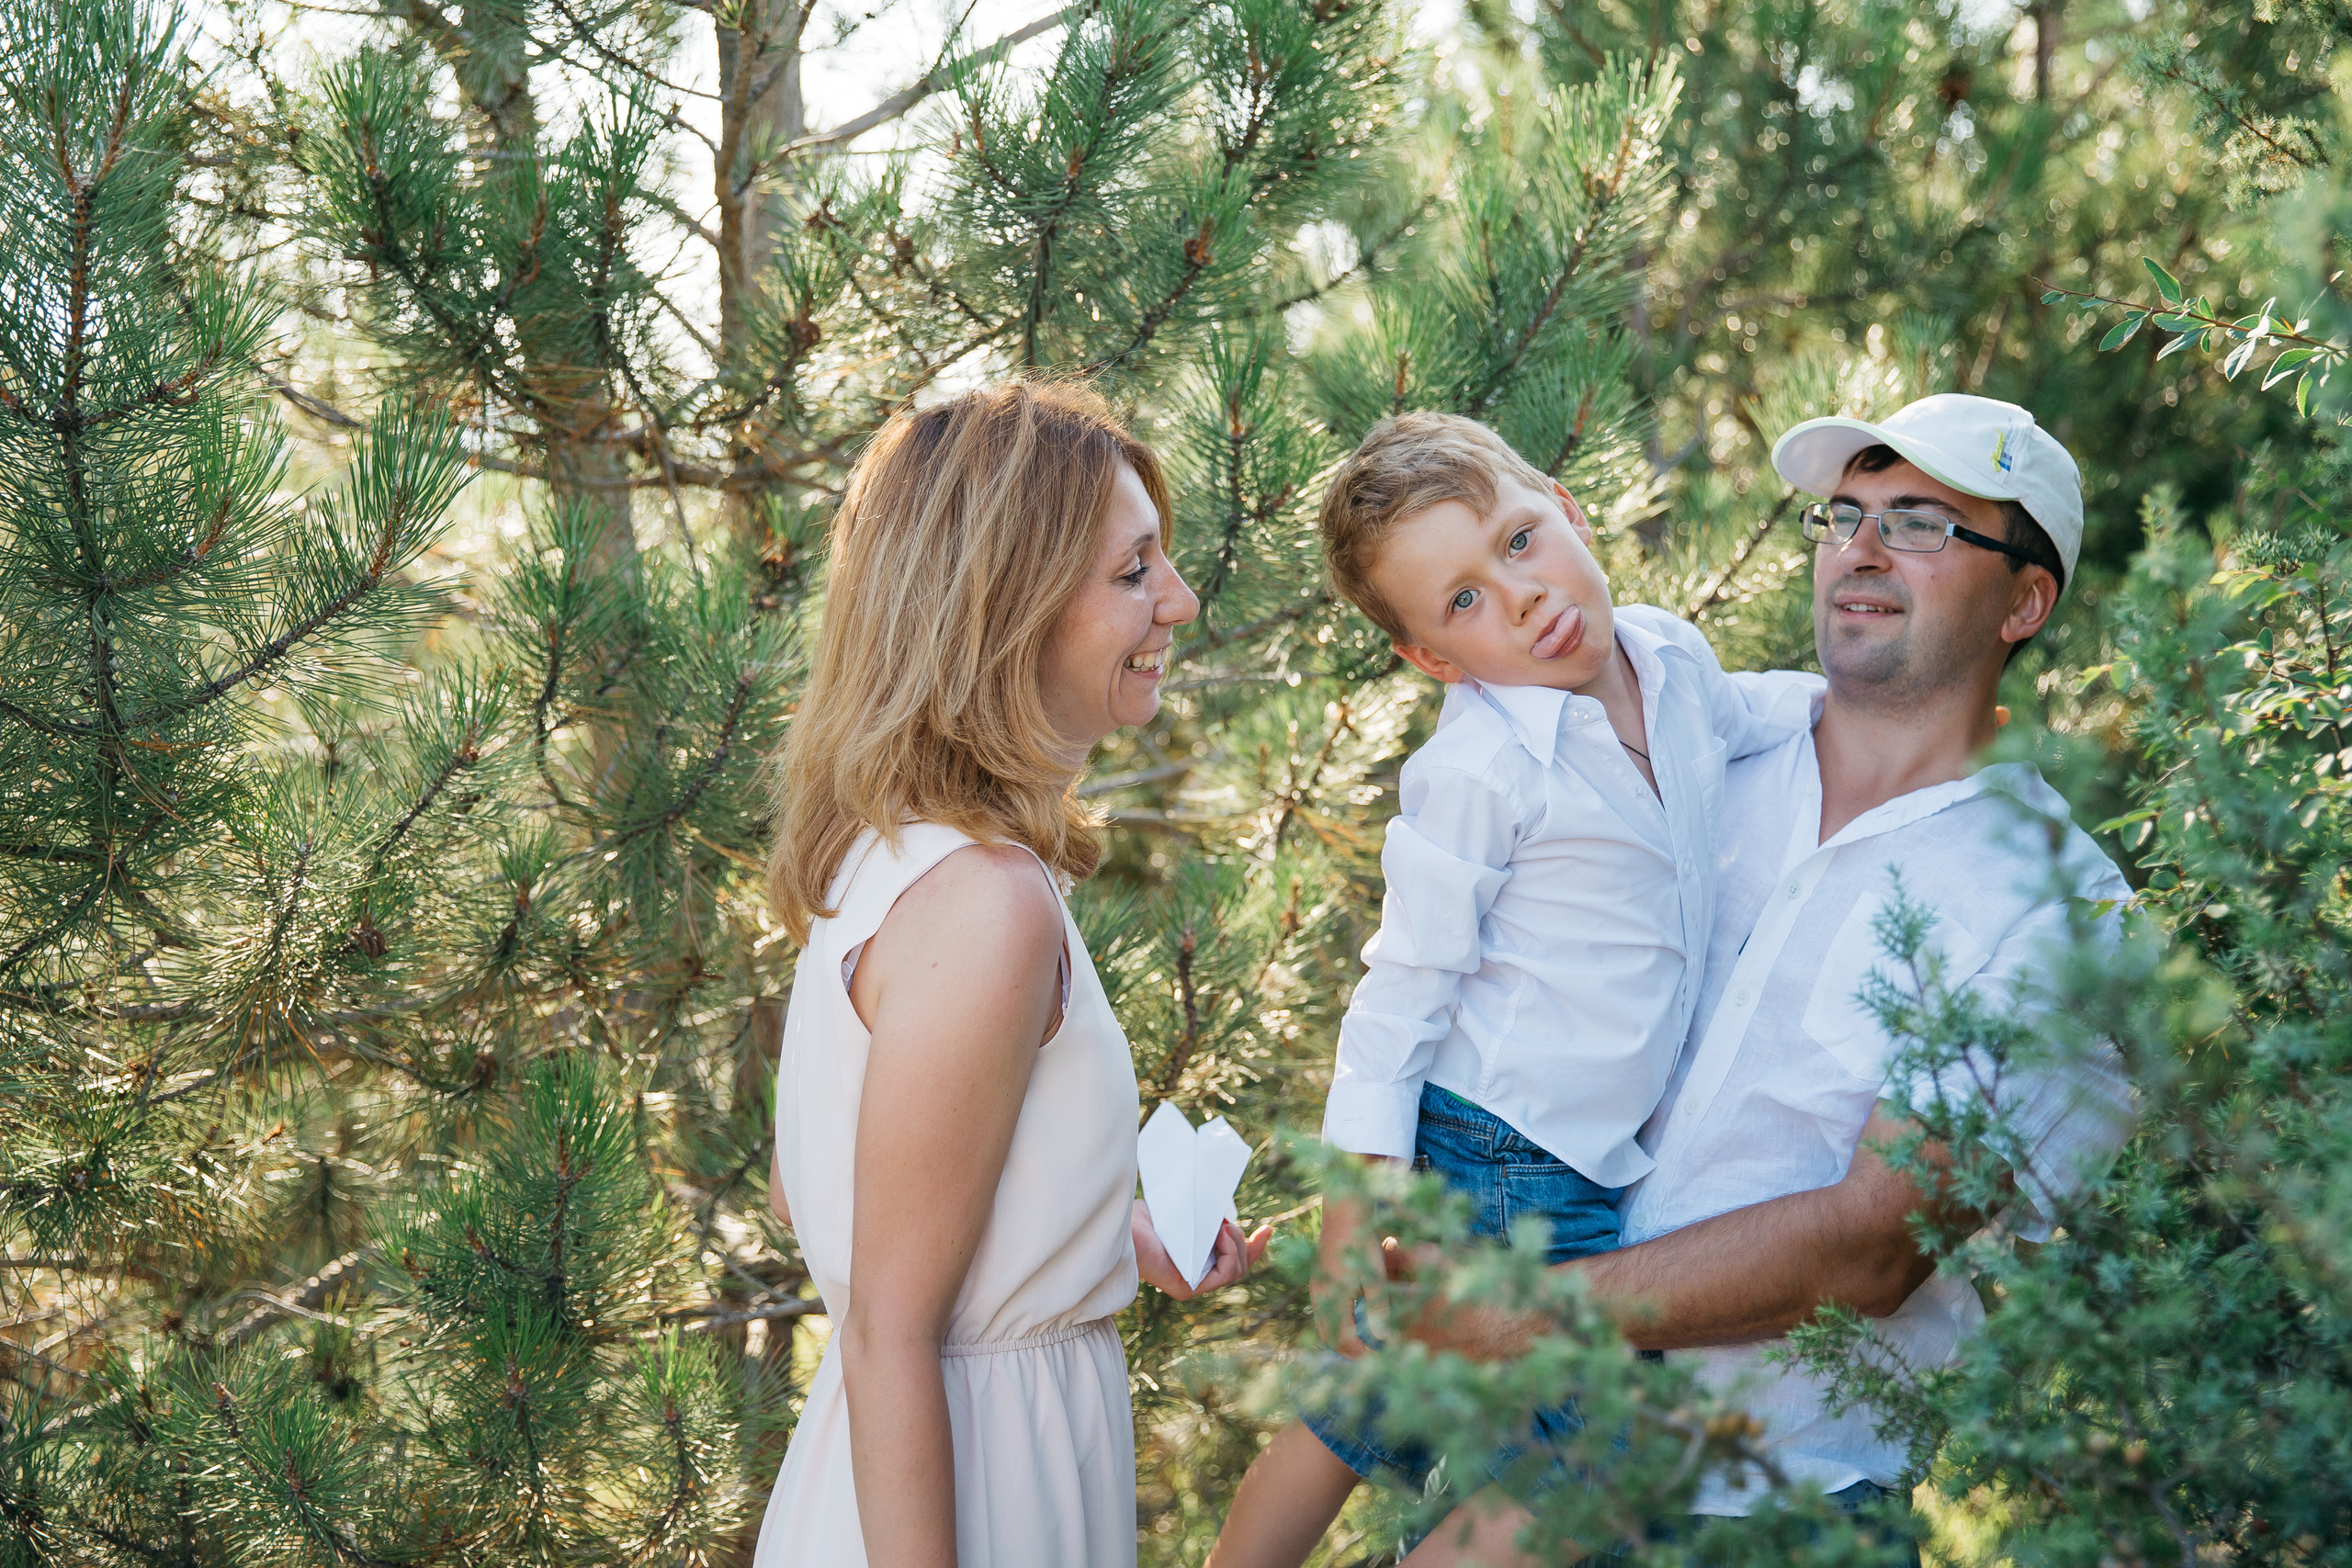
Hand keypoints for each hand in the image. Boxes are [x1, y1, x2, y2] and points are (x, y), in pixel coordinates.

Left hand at [1133, 1199, 1271, 1300]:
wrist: (1123, 1226)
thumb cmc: (1145, 1217)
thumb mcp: (1187, 1214)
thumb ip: (1207, 1219)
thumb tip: (1228, 1216)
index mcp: (1195, 1260)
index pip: (1233, 1261)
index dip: (1255, 1248)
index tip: (1269, 1230)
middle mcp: (1194, 1276)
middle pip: (1239, 1266)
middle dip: (1246, 1243)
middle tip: (1228, 1224)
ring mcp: (1191, 1285)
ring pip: (1236, 1270)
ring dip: (1237, 1244)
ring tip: (1221, 1227)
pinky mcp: (1186, 1289)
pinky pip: (1225, 1274)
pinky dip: (1230, 1253)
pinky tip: (1221, 1235)